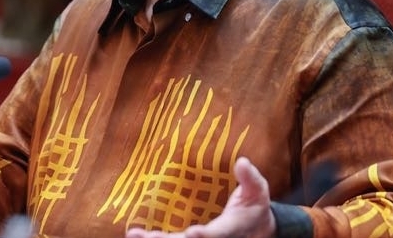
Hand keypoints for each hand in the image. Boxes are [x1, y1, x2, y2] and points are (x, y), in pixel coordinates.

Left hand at [125, 157, 274, 237]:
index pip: (217, 234)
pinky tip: (136, 234)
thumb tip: (242, 161)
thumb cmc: (255, 206)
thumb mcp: (258, 190)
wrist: (257, 229)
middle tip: (148, 237)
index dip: (204, 235)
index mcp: (230, 228)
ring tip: (134, 234)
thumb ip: (250, 178)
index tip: (192, 233)